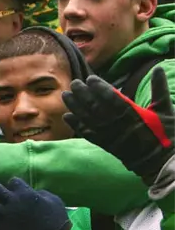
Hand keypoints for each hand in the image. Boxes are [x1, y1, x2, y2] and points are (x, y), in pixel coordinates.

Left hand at [0, 175, 70, 229]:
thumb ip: (40, 193)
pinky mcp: (2, 229)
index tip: (11, 185)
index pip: (13, 181)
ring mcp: (5, 215)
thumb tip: (33, 191)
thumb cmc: (57, 219)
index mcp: (25, 193)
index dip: (12, 183)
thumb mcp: (53, 199)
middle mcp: (12, 201)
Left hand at [62, 67, 174, 184]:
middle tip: (74, 83)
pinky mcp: (104, 145)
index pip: (112, 98)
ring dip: (75, 107)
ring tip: (66, 95)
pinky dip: (76, 125)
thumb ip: (159, 88)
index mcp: (133, 115)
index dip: (100, 88)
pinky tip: (67, 116)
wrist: (160, 162)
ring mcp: (109, 136)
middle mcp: (117, 125)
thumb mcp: (165, 110)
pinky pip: (87, 134)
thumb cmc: (165, 135)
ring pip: (88, 119)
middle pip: (95, 107)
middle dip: (82, 94)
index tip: (90, 78)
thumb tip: (158, 68)